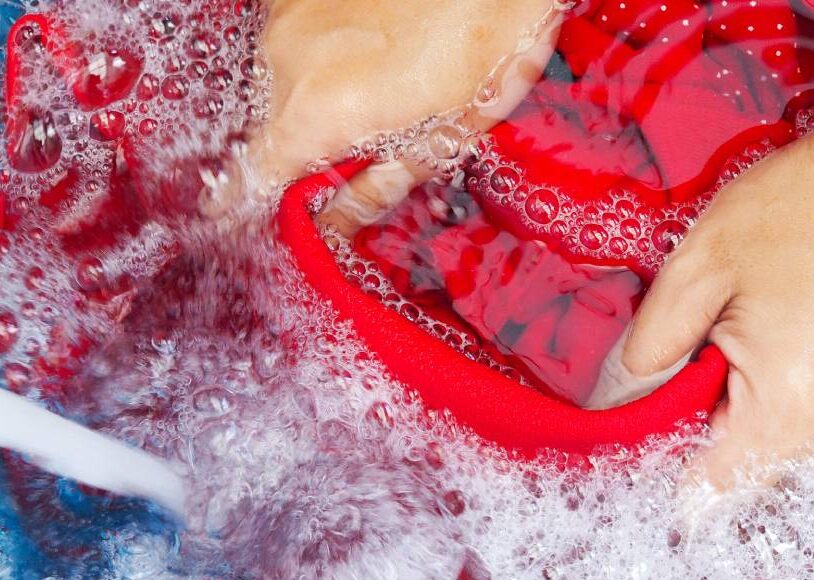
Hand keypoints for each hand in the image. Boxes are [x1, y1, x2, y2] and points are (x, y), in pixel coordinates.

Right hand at [204, 0, 557, 230]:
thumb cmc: (486, 51)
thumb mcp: (440, 140)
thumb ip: (375, 188)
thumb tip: (334, 226)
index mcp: (317, 112)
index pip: (254, 175)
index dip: (243, 202)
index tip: (230, 217)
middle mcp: (285, 59)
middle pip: (270, 127)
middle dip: (303, 146)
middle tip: (357, 142)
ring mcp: (286, 15)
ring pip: (279, 81)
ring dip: (311, 97)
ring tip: (376, 85)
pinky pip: (292, 41)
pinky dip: (317, 56)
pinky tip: (367, 49)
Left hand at [622, 124, 813, 487]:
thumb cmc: (801, 208)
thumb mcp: (699, 264)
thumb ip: (651, 345)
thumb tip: (620, 398)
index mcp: (791, 405)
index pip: (714, 482)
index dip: (675, 451)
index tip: (664, 407)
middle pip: (752, 461)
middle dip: (718, 414)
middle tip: (718, 339)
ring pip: (790, 440)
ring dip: (762, 400)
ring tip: (768, 326)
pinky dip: (802, 390)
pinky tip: (802, 331)